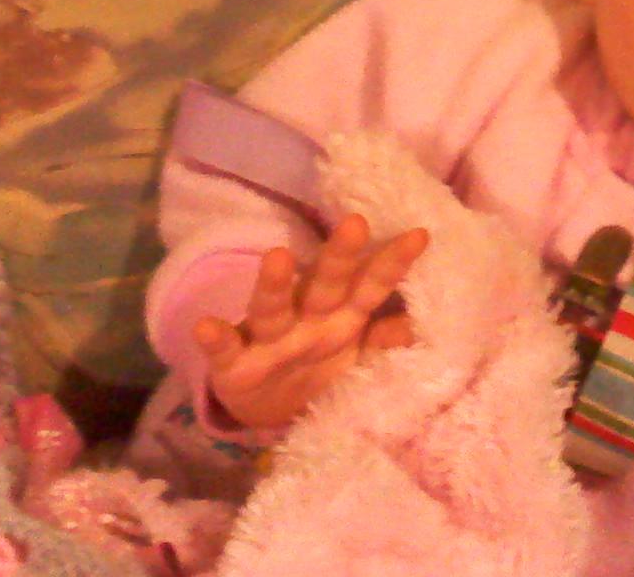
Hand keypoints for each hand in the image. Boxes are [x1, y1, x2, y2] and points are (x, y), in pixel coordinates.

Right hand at [193, 212, 428, 430]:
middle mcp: (308, 319)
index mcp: (342, 316)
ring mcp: (270, 340)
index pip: (372, 286)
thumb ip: (386, 338)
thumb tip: (427, 324)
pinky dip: (215, 338)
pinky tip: (206, 326)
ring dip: (275, 284)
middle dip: (341, 256)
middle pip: (326, 285)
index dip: (394, 264)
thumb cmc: (319, 365)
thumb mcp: (356, 356)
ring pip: (273, 309)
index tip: (420, 236)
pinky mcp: (234, 366)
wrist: (268, 409)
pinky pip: (224, 350)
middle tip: (357, 223)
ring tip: (278, 257)